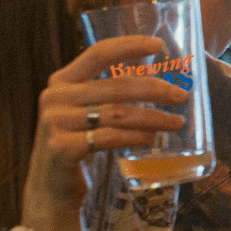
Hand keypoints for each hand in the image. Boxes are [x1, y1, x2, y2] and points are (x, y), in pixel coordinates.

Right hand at [22, 36, 188, 230]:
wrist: (50, 185)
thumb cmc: (76, 141)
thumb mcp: (84, 110)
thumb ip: (107, 93)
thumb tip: (156, 79)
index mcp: (62, 81)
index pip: (98, 53)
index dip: (128, 46)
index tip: (157, 45)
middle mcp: (55, 97)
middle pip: (116, 86)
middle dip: (154, 89)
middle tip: (180, 95)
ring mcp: (55, 123)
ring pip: (117, 113)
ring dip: (153, 117)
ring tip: (175, 122)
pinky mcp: (62, 148)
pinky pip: (109, 137)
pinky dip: (135, 136)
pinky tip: (151, 137)